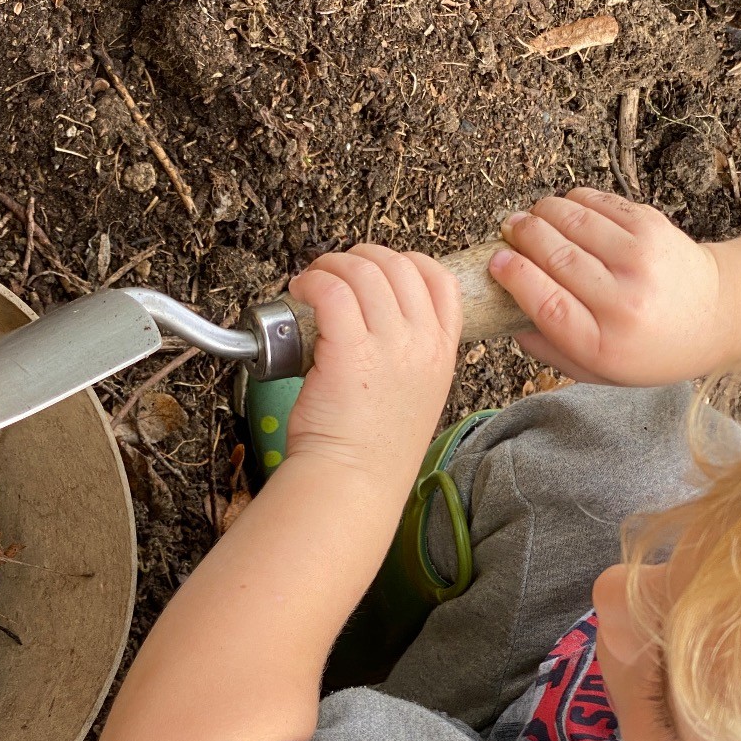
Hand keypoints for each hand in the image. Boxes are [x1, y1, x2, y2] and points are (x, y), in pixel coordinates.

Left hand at [284, 245, 461, 485]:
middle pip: (399, 266)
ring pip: (363, 271)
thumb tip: (374, 325)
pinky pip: (332, 290)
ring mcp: (391, 345)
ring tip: (311, 281)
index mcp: (441, 353)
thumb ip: (406, 357)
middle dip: (360, 258)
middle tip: (332, 272)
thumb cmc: (371, 449)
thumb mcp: (413, 396)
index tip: (375, 269)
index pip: (439, 280)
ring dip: (330, 266)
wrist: (353, 483)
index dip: (404, 261)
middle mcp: (422, 343)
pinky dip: (312, 281)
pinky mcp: (351, 350)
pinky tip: (299, 292)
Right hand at [490, 188, 728, 385]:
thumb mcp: (599, 370)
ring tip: (532, 218)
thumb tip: (508, 321)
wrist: (716, 314)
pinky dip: (572, 201)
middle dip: (522, 235)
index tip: (496, 260)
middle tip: (509, 230)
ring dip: (542, 212)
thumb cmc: (650, 347)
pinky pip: (598, 203)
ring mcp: (642, 260)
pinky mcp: (653, 227)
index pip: (546, 303)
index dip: (514, 275)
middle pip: (555, 256)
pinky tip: (566, 211)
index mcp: (603, 343)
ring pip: (573, 220)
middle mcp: (624, 302)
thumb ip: (550, 351)